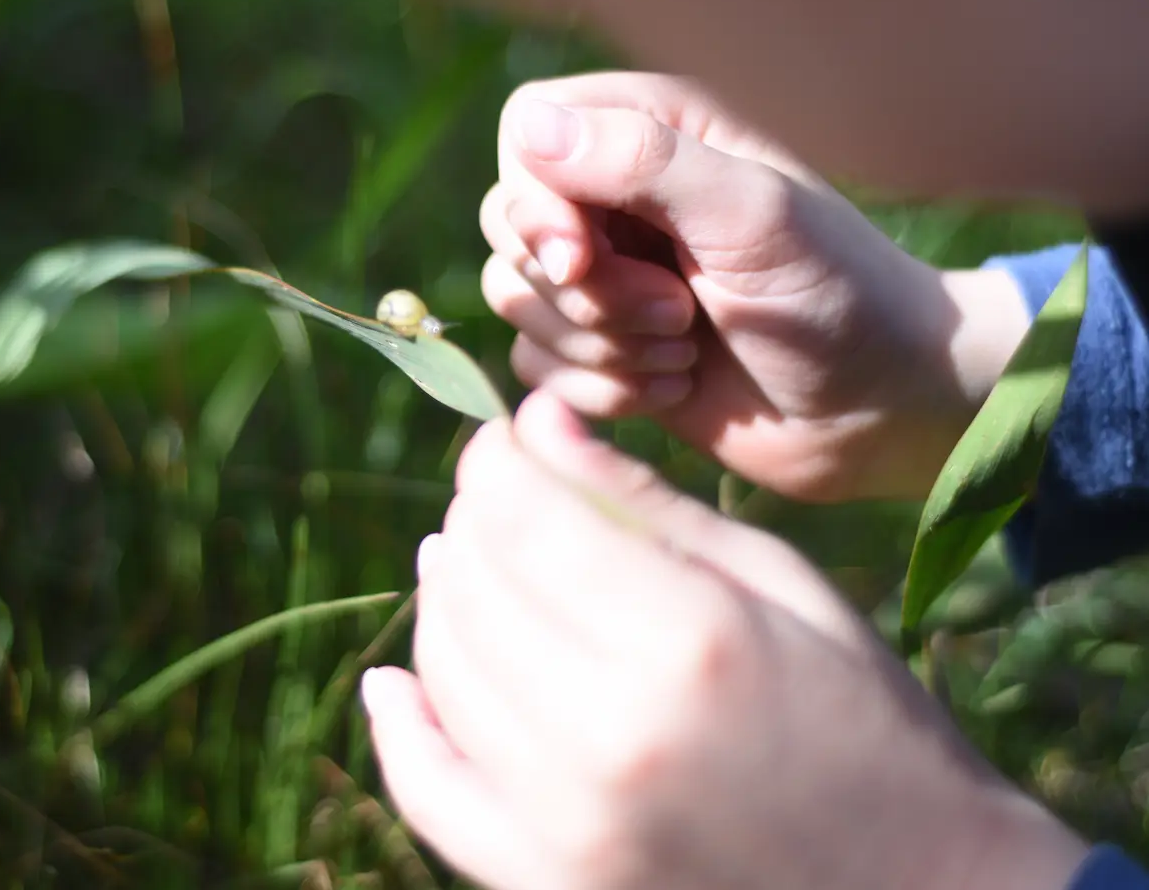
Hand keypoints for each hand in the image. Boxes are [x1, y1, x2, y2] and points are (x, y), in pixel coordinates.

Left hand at [363, 390, 1088, 889]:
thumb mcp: (775, 584)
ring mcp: (566, 825)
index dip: (494, 461)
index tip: (497, 440)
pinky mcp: (546, 884)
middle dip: (471, 521)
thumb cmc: (867, 720)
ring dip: (442, 602)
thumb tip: (535, 418)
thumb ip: (642, 502)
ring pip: (444, 671)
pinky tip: (394, 683)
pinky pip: (430, 792)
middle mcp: (608, 736)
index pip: (525, 516)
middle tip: (494, 499)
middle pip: (474, 586)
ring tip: (466, 566)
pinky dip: (401, 728)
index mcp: (685, 641)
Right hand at [480, 72, 1030, 501]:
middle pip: (506, 227)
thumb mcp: (750, 214)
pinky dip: (603, 390)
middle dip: (584, 292)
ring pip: (516, 302)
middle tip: (678, 310)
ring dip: (601, 346)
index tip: (584, 257)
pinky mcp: (600, 348)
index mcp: (651, 131)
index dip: (535, 204)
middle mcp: (616, 195)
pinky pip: (536, 366)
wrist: (878, 410)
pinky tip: (677, 386)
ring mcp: (604, 275)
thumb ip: (642, 161)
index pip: (524, 135)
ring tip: (687, 348)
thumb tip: (528, 128)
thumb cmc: (837, 293)